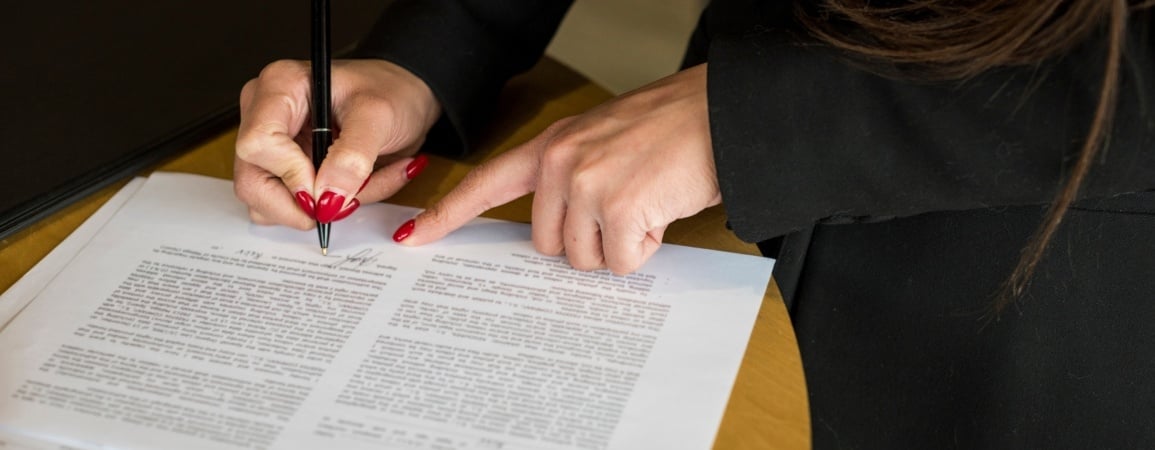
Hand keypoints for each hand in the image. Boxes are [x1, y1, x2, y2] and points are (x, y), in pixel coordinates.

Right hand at [234, 59, 440, 228]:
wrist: (406, 101)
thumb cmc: (391, 93)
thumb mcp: (380, 116)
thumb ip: (353, 156)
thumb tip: (328, 197)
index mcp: (279, 86)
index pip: (257, 144)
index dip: (291, 174)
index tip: (327, 187)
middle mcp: (263, 114)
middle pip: (251, 181)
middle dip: (299, 204)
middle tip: (341, 203)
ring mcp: (269, 145)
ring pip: (266, 203)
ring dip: (318, 208)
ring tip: (360, 185)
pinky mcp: (282, 169)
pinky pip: (288, 208)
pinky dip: (325, 209)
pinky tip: (353, 188)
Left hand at [396, 64, 719, 274]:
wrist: (723, 112)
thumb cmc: (673, 127)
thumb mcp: (605, 138)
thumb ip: (571, 174)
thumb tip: (562, 232)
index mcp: (554, 145)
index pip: (487, 182)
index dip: (449, 214)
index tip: (413, 236)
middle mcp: (561, 163)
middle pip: (549, 245)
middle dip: (589, 240)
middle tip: (627, 204)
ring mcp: (587, 185)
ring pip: (585, 259)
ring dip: (620, 245)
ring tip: (648, 202)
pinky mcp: (619, 208)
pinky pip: (620, 263)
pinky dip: (646, 248)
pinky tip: (662, 210)